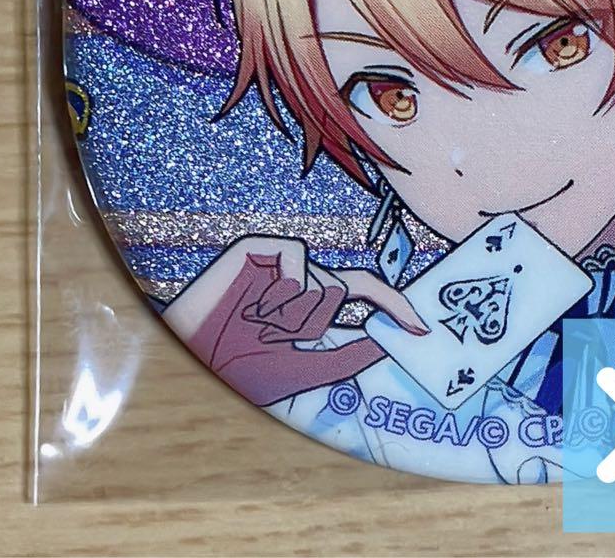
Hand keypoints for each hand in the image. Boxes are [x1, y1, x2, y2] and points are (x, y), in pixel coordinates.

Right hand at [162, 234, 426, 405]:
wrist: (192, 361)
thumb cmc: (241, 367)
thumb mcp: (307, 367)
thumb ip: (350, 355)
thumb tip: (392, 341)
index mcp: (312, 299)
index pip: (365, 292)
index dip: (394, 305)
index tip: (421, 327)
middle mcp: (302, 274)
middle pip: (342, 289)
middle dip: (311, 323)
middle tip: (269, 337)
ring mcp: (281, 259)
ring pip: (321, 281)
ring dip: (291, 316)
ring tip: (255, 323)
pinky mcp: (260, 247)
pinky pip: (297, 263)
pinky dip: (279, 294)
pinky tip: (251, 307)